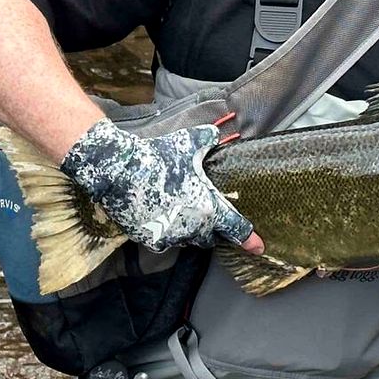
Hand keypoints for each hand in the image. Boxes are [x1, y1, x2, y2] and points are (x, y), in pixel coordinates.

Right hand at [61, 118, 263, 254]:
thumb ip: (207, 139)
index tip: (259, 247)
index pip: (236, 228)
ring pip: (187, 240)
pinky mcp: (150, 240)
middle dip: (211, 228)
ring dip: (189, 231)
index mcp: (209, 208)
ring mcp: (170, 236)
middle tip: (205, 213)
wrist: (120, 171)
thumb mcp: (189, 143)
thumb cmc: (159, 157)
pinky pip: (165, 241)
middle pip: (210, 237)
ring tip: (179, 211)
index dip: (249, 239)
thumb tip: (216, 131)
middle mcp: (193, 227)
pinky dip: (166, 233)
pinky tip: (160, 216)